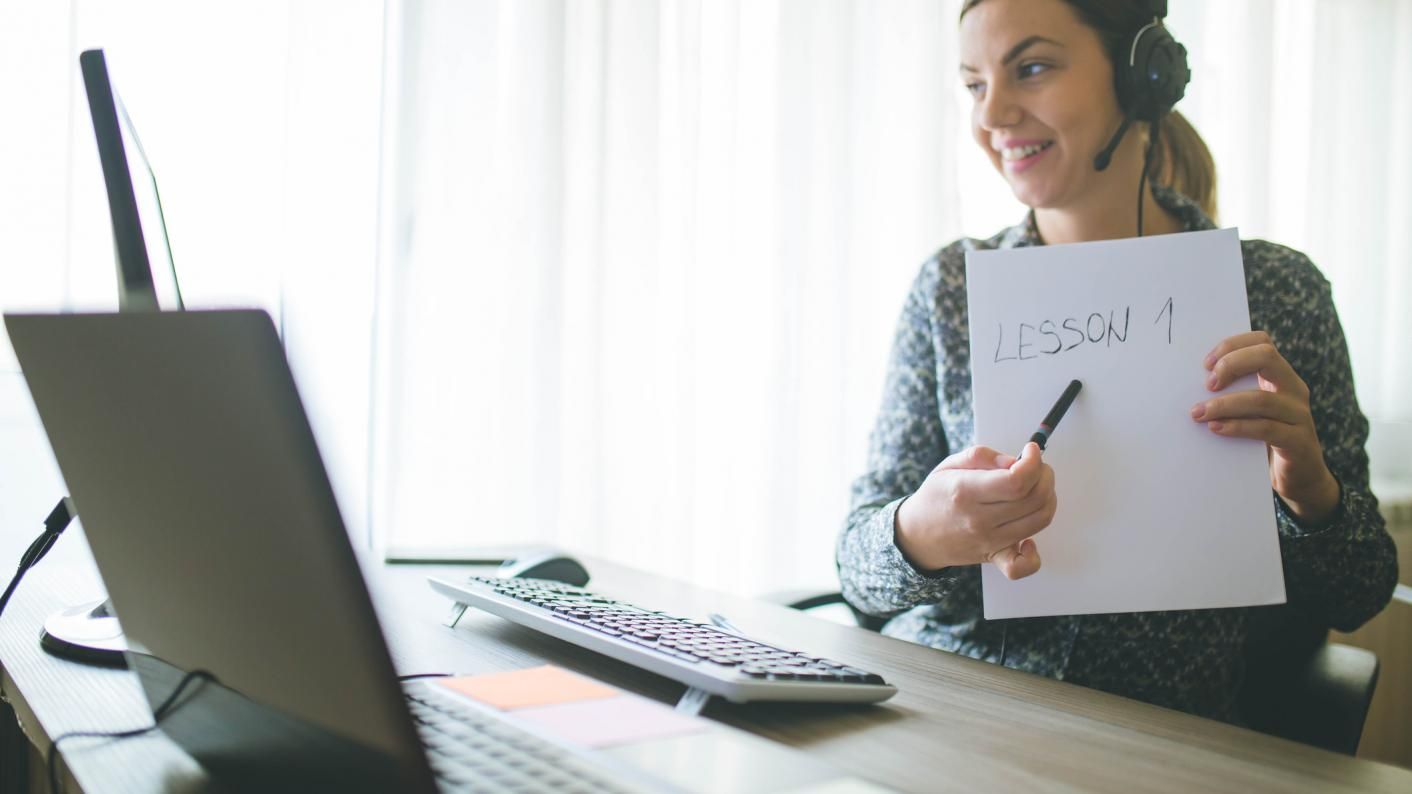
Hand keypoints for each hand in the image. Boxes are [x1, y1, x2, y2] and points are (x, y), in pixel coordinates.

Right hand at [895, 443, 1055, 579]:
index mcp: (965, 491)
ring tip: (1036, 488)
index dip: (1033, 462)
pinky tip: (1028, 536)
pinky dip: (1034, 554)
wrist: (917, 535)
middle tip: (1036, 466)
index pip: (1016, 481)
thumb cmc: (936, 496)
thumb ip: (982, 456)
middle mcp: (979, 519)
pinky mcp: (994, 557)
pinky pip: (1022, 566)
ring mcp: (988, 541)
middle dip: (1044, 476)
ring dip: (1048, 499)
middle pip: (1034, 498)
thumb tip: (1014, 461)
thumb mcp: (949, 465)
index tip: (1031, 450)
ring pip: (1039, 520)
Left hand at [1191, 330, 1339, 523]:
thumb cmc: (1264, 437)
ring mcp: (1299, 414)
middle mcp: (1294, 389)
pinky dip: (1237, 427)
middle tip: (1207, 384)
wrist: (1298, 475)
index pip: (1262, 342)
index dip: (1232, 346)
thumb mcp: (1251, 410)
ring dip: (1224, 404)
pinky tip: (1216, 429)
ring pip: (1261, 398)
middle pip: (1266, 357)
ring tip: (1199, 413)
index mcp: (1281, 376)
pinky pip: (1266, 428)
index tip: (1205, 364)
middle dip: (1230, 365)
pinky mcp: (1298, 441)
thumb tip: (1186, 385)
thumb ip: (1233, 393)